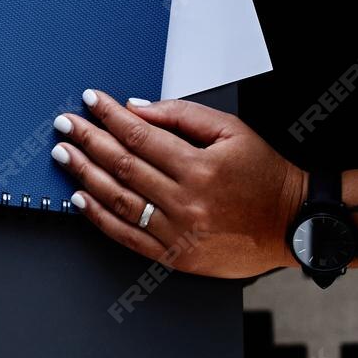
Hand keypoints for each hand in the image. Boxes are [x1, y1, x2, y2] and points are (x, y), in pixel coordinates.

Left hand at [50, 91, 306, 278]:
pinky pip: (127, 235)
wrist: (292, 223)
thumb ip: (182, 116)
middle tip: (65, 126)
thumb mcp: (231, 131)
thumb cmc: (265, 175)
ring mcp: (178, 231)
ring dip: (85, 175)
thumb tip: (136, 109)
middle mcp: (185, 200)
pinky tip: (81, 198)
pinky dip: (100, 217)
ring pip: (119, 200)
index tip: (89, 102)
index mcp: (199, 166)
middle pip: (123, 166)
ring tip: (65, 156)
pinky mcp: (175, 255)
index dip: (109, 117)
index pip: (140, 136)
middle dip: (88, 141)